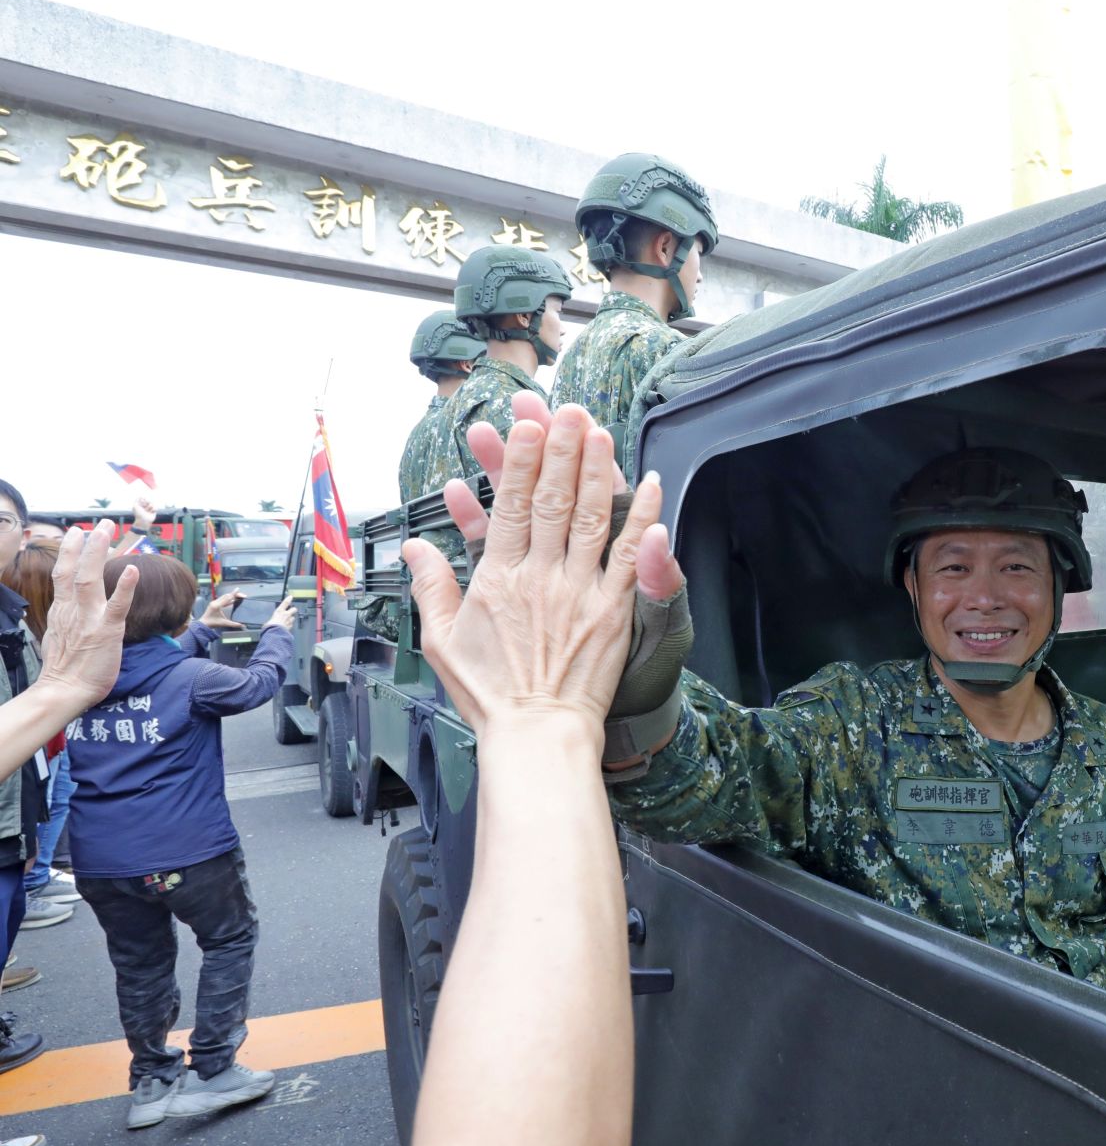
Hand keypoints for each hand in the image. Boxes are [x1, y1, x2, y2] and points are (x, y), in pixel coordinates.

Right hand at [37, 527, 138, 708]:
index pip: (64, 574)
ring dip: (98, 553)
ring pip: (90, 580)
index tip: (75, 532)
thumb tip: (71, 611)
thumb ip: (68, 618)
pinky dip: (124, 587)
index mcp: (63, 610)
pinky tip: (132, 570)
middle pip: (76, 570)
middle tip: (100, 523)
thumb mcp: (59, 636)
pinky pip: (116, 606)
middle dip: (87, 544)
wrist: (64, 691)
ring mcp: (89, 619)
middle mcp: (73, 610)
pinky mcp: (106, 631)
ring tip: (105, 531)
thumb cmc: (66, 669)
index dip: (70, 552)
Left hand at [132, 496, 156, 529]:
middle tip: (144, 507)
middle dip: (146, 503)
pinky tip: (151, 512)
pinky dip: (153, 510)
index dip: (143, 500)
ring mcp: (149, 508)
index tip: (141, 502)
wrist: (143, 521)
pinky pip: (156, 507)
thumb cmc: (138, 514)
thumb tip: (141, 496)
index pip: (143, 498)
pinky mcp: (153, 511)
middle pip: (148, 500)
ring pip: (152, 503)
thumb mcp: (135, 506)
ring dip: (149, 507)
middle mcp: (144, 506)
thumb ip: (137, 500)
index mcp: (140, 504)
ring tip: (147, 511)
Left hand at [200, 591, 244, 628]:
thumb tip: (242, 625)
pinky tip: (232, 601)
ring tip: (238, 597)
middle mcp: (215, 602)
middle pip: (226, 596)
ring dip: (231, 596)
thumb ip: (233, 624)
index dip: (233, 593)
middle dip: (234, 595)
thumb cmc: (213, 623)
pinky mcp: (213, 604)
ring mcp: (214, 603)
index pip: (227, 598)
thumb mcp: (224, 623)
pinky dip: (227, 599)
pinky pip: (222, 600)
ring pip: (224, 597)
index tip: (238, 589)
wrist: (203, 624)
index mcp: (217, 606)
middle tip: (242, 595)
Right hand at [266, 597, 298, 631]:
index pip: (285, 603)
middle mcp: (286, 615)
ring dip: (291, 619)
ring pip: (293, 618)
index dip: (288, 599)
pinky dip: (289, 625)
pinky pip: (291, 625)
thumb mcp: (268, 621)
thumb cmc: (270, 627)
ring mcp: (289, 621)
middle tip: (291, 610)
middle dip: (293, 610)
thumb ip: (271, 621)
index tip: (290, 597)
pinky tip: (286, 627)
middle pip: (293, 609)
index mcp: (279, 611)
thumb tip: (269, 623)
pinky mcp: (290, 626)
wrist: (275, 633)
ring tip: (287, 621)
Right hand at [404, 405, 655, 737]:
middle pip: (552, 501)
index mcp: (498, 580)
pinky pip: (628, 557)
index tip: (527, 428)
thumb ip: (432, 587)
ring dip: (596, 471)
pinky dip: (642, 519)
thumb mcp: (443, 641)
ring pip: (589, 519)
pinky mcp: (612, 611)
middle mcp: (540, 578)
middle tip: (567, 411)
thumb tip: (416, 546)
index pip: (511, 507)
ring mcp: (580, 592)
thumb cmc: (490, 694)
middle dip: (560, 450)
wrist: (536, 734)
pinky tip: (650, 485)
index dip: (520, 463)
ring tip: (600, 432)